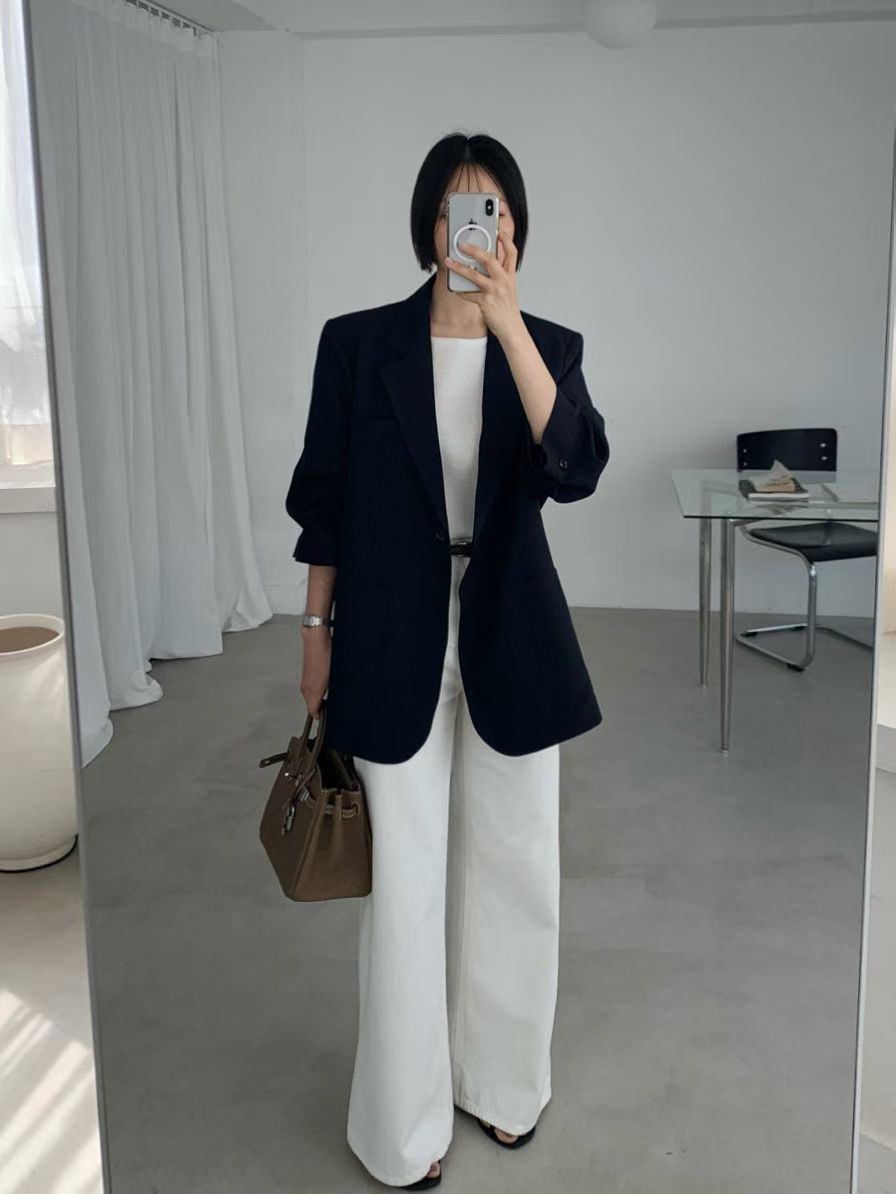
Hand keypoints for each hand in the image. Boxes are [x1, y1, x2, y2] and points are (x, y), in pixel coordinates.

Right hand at [300, 629, 330, 718]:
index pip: (313, 713)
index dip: (323, 717)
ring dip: (321, 698)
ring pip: (312, 697)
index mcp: (312, 691)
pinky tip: (328, 683)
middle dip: (322, 708)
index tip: (331, 717)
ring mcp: (305, 682)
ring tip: (332, 693)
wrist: (316, 639)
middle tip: (335, 705)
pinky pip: (311, 689)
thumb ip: (333, 692)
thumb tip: (335, 703)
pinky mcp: (307, 676)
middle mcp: (306, 689)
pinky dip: (318, 690)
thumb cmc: (325, 654)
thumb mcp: (334, 676)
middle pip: (312, 706)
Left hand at [444, 226, 523, 341]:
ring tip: (448, 262)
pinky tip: (454, 287)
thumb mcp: (507, 289)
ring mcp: (495, 291)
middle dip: (474, 249)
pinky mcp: (486, 302)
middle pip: (490, 259)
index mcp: (510, 276)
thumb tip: (479, 265)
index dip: (505, 239)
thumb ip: (498, 276)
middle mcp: (504, 281)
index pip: (512, 252)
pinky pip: (469, 293)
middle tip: (462, 244)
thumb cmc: (507, 309)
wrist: (512, 329)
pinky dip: (460, 290)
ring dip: (458, 267)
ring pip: (474, 275)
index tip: (497, 229)